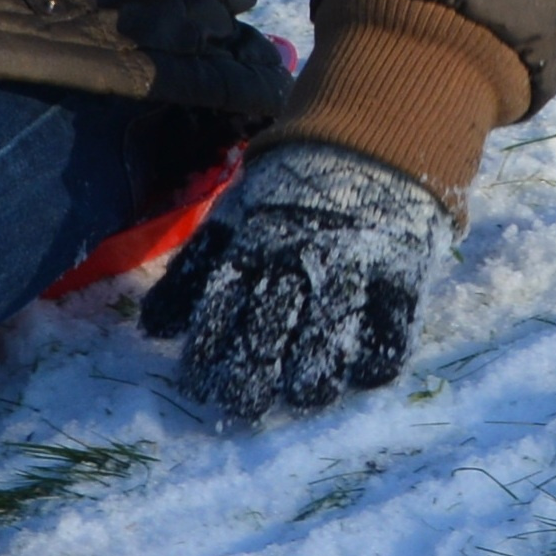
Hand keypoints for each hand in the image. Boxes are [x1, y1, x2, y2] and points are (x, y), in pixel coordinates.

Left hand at [141, 140, 453, 419]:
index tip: (198, 387)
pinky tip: (357, 376)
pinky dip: (372, 363)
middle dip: (252, 381)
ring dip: (312, 380)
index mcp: (254, 243)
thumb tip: (154, 329)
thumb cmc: (289, 196)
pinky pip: (390, 335)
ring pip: (329, 340)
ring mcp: (353, 268)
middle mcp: (299, 258)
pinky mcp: (400, 277)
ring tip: (301, 397)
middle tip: (243, 409)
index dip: (206, 353)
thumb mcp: (233, 218)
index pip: (220, 306)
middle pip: (269, 331)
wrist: (370, 146)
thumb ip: (194, 272)